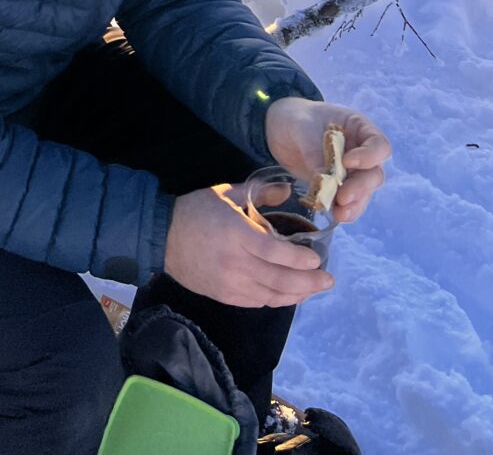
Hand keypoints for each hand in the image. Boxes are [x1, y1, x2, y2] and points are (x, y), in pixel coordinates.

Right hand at [163, 183, 333, 306]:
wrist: (163, 237)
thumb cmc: (196, 210)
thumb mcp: (227, 194)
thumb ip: (258, 193)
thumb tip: (287, 189)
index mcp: (236, 234)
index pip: (275, 253)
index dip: (299, 259)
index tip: (317, 258)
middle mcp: (236, 263)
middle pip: (280, 280)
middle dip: (309, 283)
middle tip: (328, 280)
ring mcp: (230, 283)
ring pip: (272, 296)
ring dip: (298, 295)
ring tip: (314, 289)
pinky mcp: (224, 296)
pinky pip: (258, 302)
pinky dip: (277, 299)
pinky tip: (289, 294)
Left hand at [265, 97, 391, 221]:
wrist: (280, 128)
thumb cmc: (296, 118)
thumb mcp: (303, 128)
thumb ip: (315, 152)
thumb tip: (324, 181)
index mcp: (358, 128)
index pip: (379, 145)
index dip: (369, 157)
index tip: (347, 162)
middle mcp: (361, 152)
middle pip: (373, 174)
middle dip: (360, 187)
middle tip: (343, 197)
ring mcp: (351, 171)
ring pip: (364, 192)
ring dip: (354, 204)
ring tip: (339, 213)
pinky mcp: (338, 187)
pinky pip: (349, 202)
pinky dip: (344, 210)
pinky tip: (335, 215)